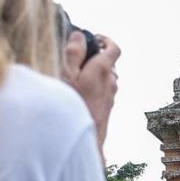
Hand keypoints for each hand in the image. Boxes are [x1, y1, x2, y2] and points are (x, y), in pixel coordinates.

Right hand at [61, 31, 120, 147]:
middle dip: (95, 59)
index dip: (104, 40)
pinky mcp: (106, 112)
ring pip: (105, 81)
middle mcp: (111, 84)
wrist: (82, 144)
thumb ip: (74, 53)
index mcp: (103, 70)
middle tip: (77, 59)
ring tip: (74, 80)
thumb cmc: (70, 109)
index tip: (93, 39)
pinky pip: (102, 95)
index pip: (113, 48)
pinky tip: (76, 98)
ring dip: (93, 76)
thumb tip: (80, 36)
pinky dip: (92, 90)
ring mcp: (110, 99)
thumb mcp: (66, 75)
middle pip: (108, 64)